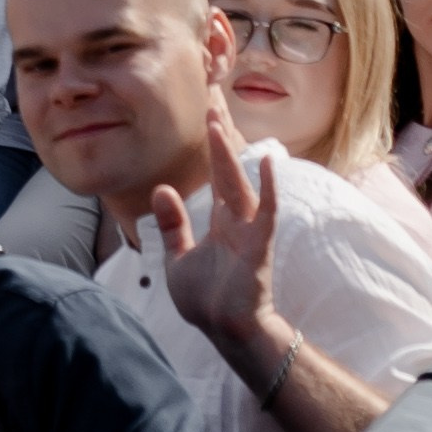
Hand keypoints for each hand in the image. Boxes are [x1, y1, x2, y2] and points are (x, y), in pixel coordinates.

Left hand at [153, 108, 280, 370]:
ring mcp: (249, 232)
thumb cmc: (205, 299)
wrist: (224, 331)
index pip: (216, 174)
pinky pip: (267, 213)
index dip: (212, 146)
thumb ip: (172, 224)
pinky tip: (270, 163)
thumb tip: (162, 189)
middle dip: (220, 137)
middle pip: (228, 170)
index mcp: (220, 221)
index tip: (207, 113)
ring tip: (218, 124)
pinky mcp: (258, 247)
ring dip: (229, 155)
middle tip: (212, 100)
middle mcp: (236, 220)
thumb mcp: (178, 256)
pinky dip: (269, 188)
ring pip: (240, 184)